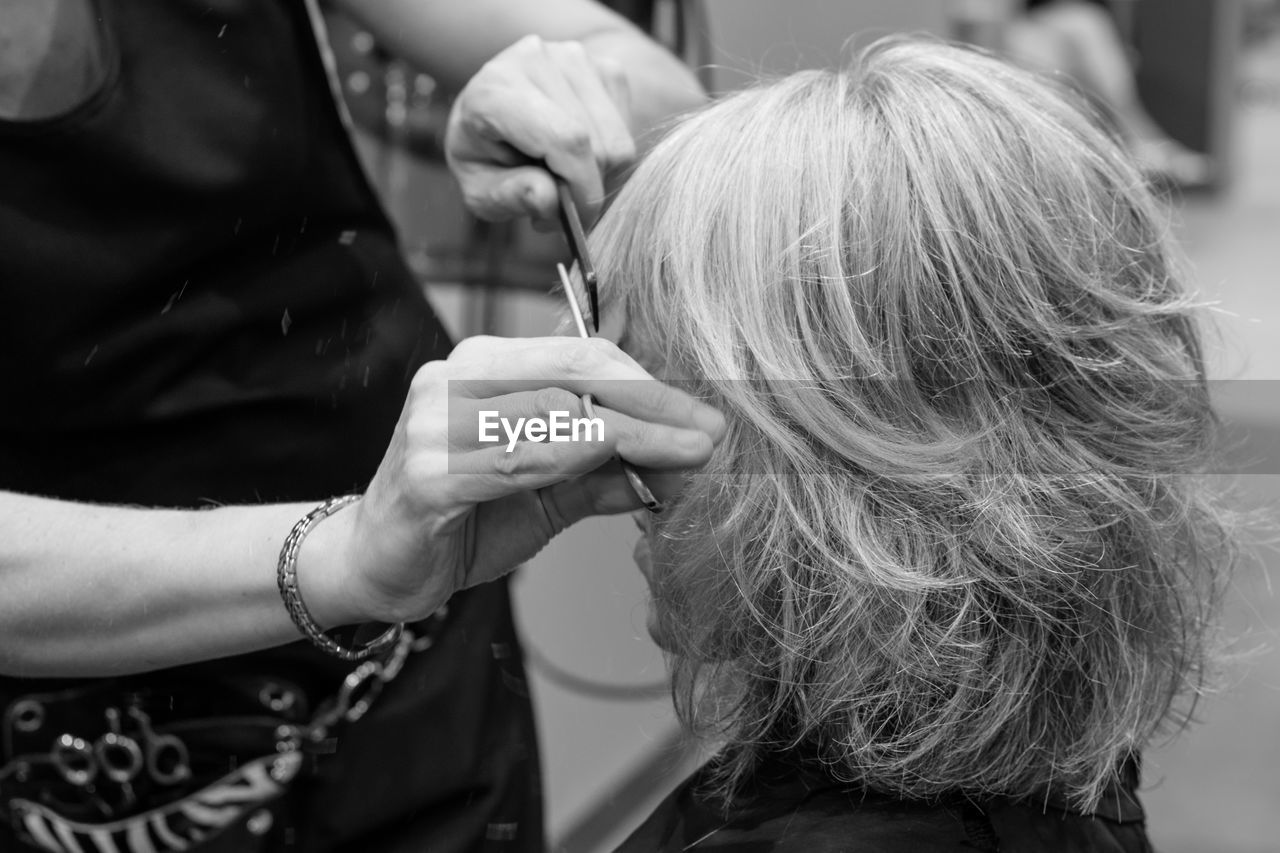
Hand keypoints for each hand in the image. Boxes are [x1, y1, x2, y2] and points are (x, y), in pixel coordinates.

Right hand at [317, 335, 724, 625]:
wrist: (374, 563)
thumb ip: (605, 472)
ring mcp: (437, 422)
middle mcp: (455, 377)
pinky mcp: (428, 473)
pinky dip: (580, 465)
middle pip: (575, 371)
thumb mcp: (546, 491)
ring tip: (687, 457)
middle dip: (653, 404)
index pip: (582, 354)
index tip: (703, 416)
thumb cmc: (460, 518)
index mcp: (483, 366)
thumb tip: (679, 465)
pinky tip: (627, 474)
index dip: (650, 384)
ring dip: (634, 437)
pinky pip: (520, 461)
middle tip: (710, 432)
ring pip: (556, 412)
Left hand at [444, 35, 635, 225]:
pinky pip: (627, 129)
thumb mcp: (480, 190)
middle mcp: (535, 60)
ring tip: (565, 178)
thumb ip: (512, 196)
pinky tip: (578, 154)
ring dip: (601, 174)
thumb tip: (552, 200)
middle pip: (598, 144)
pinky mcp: (603, 65)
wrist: (491, 110)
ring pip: (619, 141)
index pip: (565, 139)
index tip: (580, 222)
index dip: (583, 189)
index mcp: (495, 90)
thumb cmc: (483, 156)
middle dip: (589, 188)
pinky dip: (610, 155)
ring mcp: (574, 56)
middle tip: (562, 204)